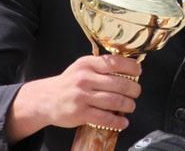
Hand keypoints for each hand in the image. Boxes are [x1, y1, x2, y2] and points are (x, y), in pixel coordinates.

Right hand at [6, 55, 141, 141]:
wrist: (46, 99)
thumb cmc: (69, 83)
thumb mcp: (82, 67)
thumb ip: (101, 66)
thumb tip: (128, 68)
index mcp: (88, 63)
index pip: (115, 62)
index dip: (131, 67)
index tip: (138, 72)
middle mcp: (85, 78)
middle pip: (119, 83)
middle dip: (133, 89)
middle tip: (136, 92)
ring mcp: (82, 96)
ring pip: (114, 101)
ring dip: (128, 105)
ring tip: (130, 106)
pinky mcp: (80, 113)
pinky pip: (105, 118)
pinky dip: (118, 121)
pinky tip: (122, 121)